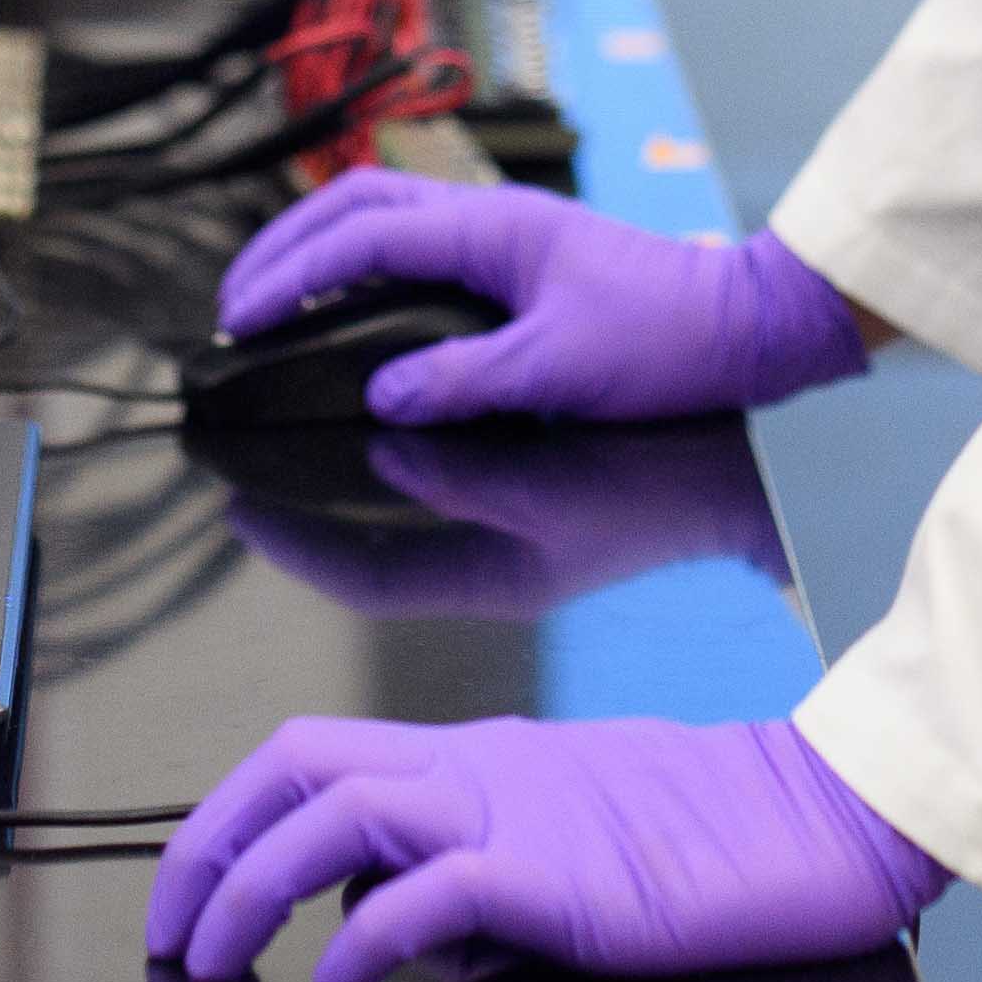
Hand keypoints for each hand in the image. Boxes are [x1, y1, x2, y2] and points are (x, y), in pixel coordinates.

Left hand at [147, 714, 948, 981]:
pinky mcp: (563, 873)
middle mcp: (481, 765)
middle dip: (208, 846)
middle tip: (167, 933)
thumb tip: (380, 931)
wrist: (824, 823)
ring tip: (211, 960)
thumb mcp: (560, 844)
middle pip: (298, 767)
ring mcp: (520, 810)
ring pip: (338, 814)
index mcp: (478, 755)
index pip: (312, 754)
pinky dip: (366, 939)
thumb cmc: (709, 840)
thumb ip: (466, 871)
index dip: (226, 815)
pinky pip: (432, 893)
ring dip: (252, 887)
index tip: (184, 889)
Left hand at [212, 416, 794, 618]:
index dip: (292, 550)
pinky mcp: (532, 496)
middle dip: (306, 514)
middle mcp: (489, 562)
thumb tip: (379, 456)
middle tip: (244, 460)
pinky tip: (381, 401)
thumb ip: (461, 476)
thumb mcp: (553, 489)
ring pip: (401, 516)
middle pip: (370, 549)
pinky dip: (400, 448)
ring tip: (295, 424)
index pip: (363, 580)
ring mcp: (510, 532)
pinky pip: (439, 480)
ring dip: (346, 477)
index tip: (234, 507)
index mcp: (490, 579)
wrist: (748, 473)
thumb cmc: (662, 488)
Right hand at [214, 173, 871, 424]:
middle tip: (237, 300)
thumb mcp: (562, 369)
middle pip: (358, 203)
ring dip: (322, 247)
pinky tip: (350, 302)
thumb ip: (465, 380)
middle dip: (288, 245)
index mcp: (493, 226)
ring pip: (386, 215)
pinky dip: (366, 264)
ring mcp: (504, 234)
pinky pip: (419, 245)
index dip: (294, 274)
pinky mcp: (518, 260)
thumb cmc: (668, 339)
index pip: (363, 236)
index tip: (243, 316)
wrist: (745, 327)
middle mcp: (491, 216)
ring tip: (275, 295)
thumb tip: (381, 395)